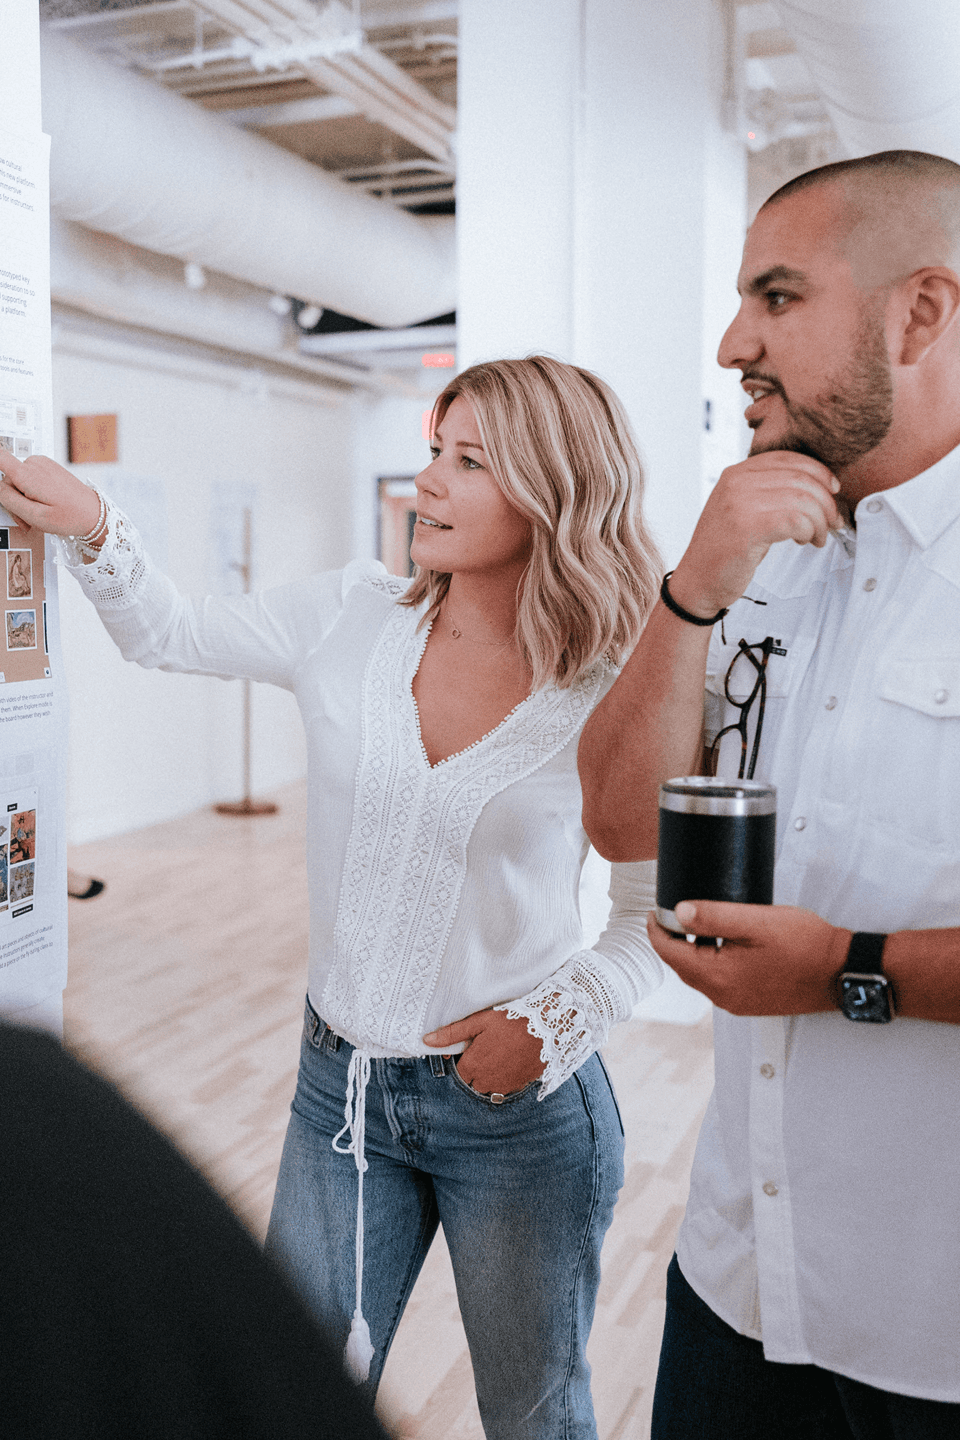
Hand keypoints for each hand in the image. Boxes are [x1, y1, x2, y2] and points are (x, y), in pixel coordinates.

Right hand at [0, 450, 100, 537]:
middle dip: (14, 501)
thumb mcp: (35, 516)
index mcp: (28, 474)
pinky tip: (44, 507)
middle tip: (27, 520)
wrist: (94, 514)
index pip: (0, 457)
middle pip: (8, 480)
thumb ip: (9, 500)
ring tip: (39, 516)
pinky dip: (33, 494)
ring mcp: (42, 464)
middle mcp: (34, 463)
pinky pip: (30, 479)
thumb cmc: (69, 517)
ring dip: (24, 500)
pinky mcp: (48, 467)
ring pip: (19, 482)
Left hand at [423, 1007, 545, 1093]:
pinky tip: (510, 1060)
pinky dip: (505, 1077)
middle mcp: (486, 1081)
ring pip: (489, 1086)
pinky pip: (505, 1087)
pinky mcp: (519, 1086)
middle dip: (476, 1069)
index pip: (458, 1074)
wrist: (546, 1028)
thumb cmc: (509, 1022)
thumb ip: (451, 1034)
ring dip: (490, 1075)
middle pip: (473, 1082)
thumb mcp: (478, 1022)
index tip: (472, 1048)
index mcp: (472, 1066)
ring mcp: (503, 1086)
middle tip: (487, 1049)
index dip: (463, 1061)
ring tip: (499, 1054)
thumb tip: (426, 1041)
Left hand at [647, 901, 850, 1015]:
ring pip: (701, 975)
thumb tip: (680, 911)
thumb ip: (714, 916)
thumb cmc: (807, 946)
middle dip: (674, 940)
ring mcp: (738, 1003)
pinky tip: (727, 944)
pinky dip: (714, 962)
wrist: (842, 971)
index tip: (655, 912)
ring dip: (694, 952)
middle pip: (682, 967)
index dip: (657, 930)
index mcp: (719, 978)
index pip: (669, 954)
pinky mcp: (751, 1002)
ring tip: (701, 924)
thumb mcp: (756, 921)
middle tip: (674, 914)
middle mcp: (724, 997)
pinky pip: (720, 982)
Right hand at [668, 452, 840, 617]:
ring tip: (817, 536)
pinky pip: (795, 520)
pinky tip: (805, 541)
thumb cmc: (724, 551)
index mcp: (736, 473)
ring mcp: (739, 503)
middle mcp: (736, 482)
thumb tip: (817, 488)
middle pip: (801, 478)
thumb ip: (768, 492)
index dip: (819, 472)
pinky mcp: (747, 528)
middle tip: (832, 522)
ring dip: (820, 521)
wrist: (697, 583)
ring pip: (803, 500)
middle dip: (826, 502)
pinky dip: (809, 531)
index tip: (832, 491)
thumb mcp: (742, 509)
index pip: (789, 459)